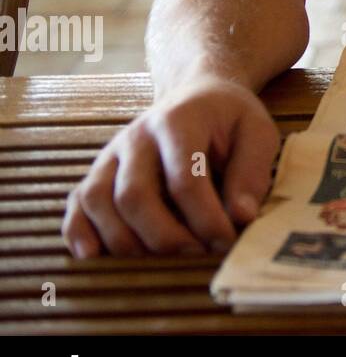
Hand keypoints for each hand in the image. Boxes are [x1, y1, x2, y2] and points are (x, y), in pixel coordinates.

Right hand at [62, 77, 281, 257]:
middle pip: (135, 195)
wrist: (199, 94)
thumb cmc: (230, 119)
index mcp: (179, 121)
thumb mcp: (257, 132)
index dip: (204, 218)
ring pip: (98, 201)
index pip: (184, 179)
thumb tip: (240, 217)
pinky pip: (78, 202)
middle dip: (164, 236)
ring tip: (158, 262)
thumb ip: (252, 172)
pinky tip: (93, 255)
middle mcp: (137, 135)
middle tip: (194, 255)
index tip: (225, 242)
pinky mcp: (99, 170)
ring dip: (124, 240)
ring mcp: (113, 152)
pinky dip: (79, 231)